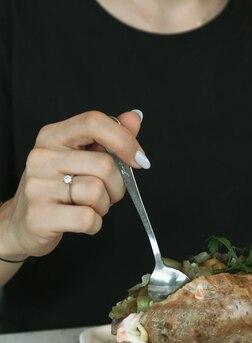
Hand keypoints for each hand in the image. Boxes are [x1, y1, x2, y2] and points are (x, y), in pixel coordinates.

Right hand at [0, 110, 146, 259]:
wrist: (21, 223)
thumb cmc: (56, 189)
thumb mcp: (79, 158)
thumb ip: (108, 138)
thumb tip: (134, 118)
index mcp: (53, 136)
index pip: (94, 122)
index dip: (124, 140)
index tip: (139, 159)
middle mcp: (42, 156)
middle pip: (103, 164)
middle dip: (117, 185)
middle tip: (107, 194)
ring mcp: (38, 186)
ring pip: (96, 191)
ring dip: (104, 206)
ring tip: (89, 206)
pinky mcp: (39, 215)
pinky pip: (87, 218)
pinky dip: (94, 224)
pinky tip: (81, 221)